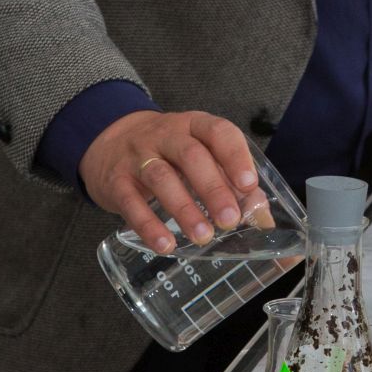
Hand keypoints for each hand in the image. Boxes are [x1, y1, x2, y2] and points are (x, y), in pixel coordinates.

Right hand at [79, 109, 263, 254]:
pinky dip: (148, 225)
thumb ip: (230, 181)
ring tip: (203, 237)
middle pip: (190, 156)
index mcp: (194, 126)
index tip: (249, 185)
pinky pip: (131, 202)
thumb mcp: (198, 154)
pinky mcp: (116, 181)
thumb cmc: (168, 153)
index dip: (235, 156)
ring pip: (161, 177)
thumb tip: (262, 218)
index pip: (217, 132)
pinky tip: (165, 245)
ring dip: (184, 209)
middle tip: (229, 220)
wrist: (109, 140)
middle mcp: (165, 135)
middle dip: (213, 188)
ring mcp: (138, 156)